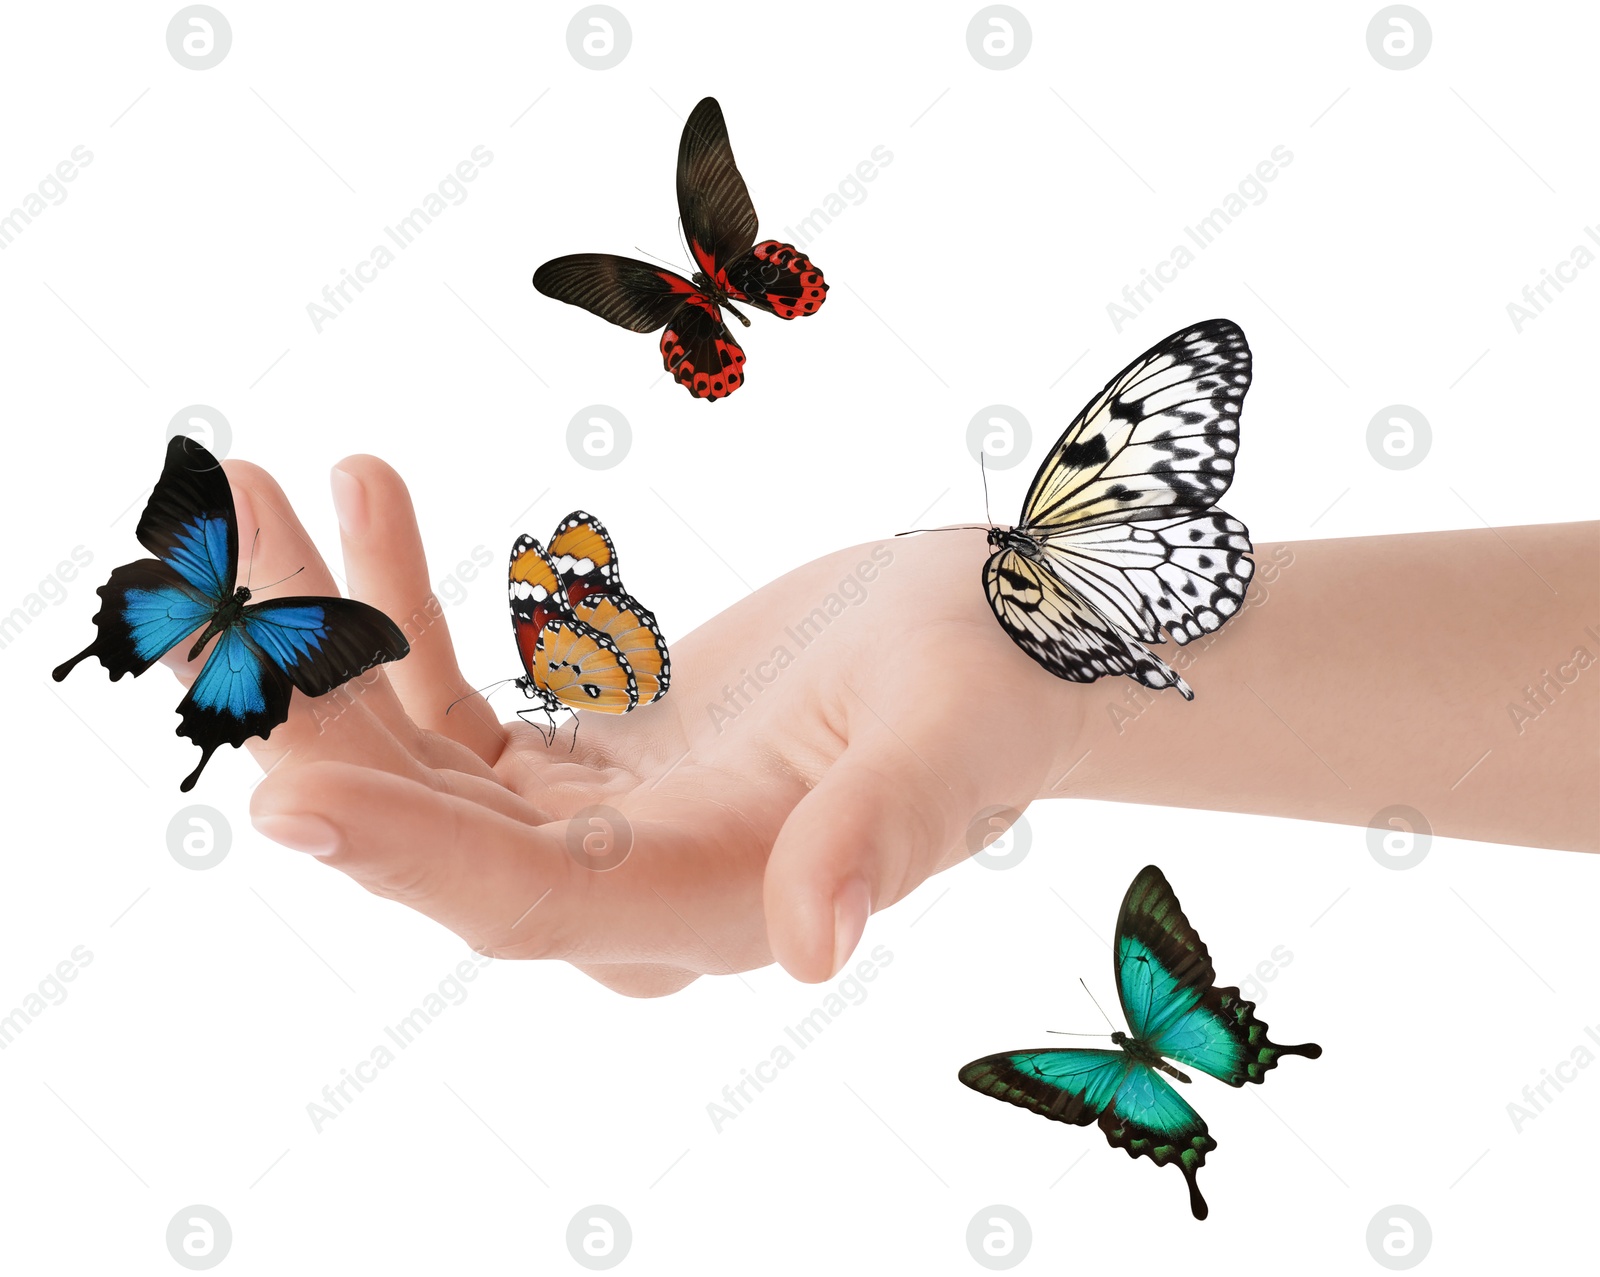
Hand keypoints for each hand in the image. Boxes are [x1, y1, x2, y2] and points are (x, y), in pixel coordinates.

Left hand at [182, 456, 1091, 996]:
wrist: (993, 642)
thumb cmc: (993, 682)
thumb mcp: (947, 733)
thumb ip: (879, 830)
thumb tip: (816, 946)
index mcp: (707, 901)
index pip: (525, 898)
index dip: (405, 853)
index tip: (277, 788)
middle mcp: (626, 888)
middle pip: (429, 823)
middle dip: (313, 701)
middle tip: (228, 549)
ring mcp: (591, 827)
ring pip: (414, 759)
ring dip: (324, 636)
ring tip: (261, 492)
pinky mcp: (580, 763)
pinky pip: (449, 701)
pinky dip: (393, 608)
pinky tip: (368, 494)